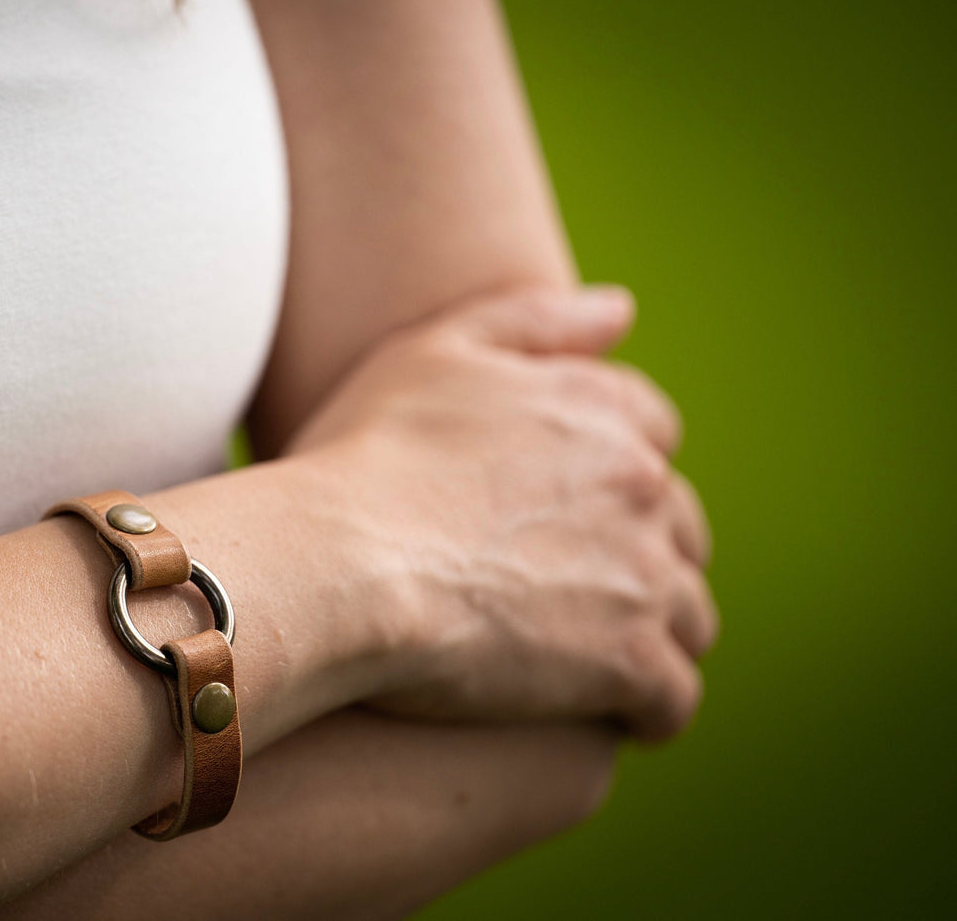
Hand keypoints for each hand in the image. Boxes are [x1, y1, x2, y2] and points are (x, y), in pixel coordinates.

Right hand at [284, 287, 716, 740]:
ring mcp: (643, 574)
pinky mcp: (630, 662)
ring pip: (687, 614)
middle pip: (679, 527)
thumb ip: (536, 320)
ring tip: (588, 658)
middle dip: (640, 554)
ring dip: (651, 632)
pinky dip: (649, 707)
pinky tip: (611, 713)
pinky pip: (673, 698)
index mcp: (601, 409)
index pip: (655, 434)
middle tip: (571, 587)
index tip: (572, 507)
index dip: (614, 472)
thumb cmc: (365, 455)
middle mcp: (642, 484)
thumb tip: (622, 310)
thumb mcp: (437, 350)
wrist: (336, 561)